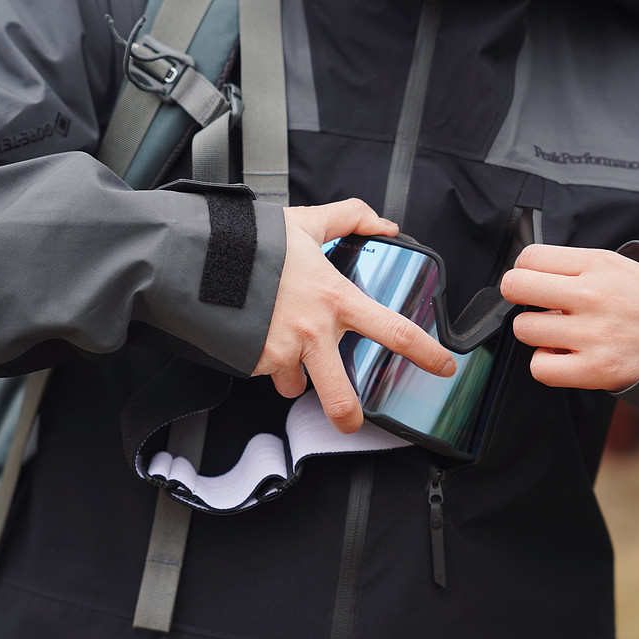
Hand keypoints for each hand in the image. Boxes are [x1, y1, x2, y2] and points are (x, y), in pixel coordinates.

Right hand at [252, 199, 455, 432]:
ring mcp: (282, 352)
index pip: (394, 331)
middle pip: (341, 395)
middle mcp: (314, 332)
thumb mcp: (305, 223)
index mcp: (336, 299)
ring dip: (294, 377)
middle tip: (350, 421)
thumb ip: (348, 218)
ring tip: (284, 349)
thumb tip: (384, 225)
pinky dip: (264, 361)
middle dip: (347, 417)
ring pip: (296, 385)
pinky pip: (266, 372)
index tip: (443, 368)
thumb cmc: (251, 241)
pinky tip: (255, 335)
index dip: (425, 353)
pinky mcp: (253, 362)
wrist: (195, 257)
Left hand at [499, 244, 638, 391]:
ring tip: (561, 333)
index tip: (538, 282)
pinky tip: (565, 356)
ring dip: (538, 333)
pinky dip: (547, 365)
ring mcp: (592, 334)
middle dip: (521, 296)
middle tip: (540, 306)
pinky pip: (539, 368)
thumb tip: (532, 273)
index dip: (527, 271)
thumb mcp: (622, 268)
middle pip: (515, 286)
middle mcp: (592, 295)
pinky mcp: (595, 370)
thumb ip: (578, 267)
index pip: (530, 257)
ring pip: (524, 328)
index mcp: (598, 264)